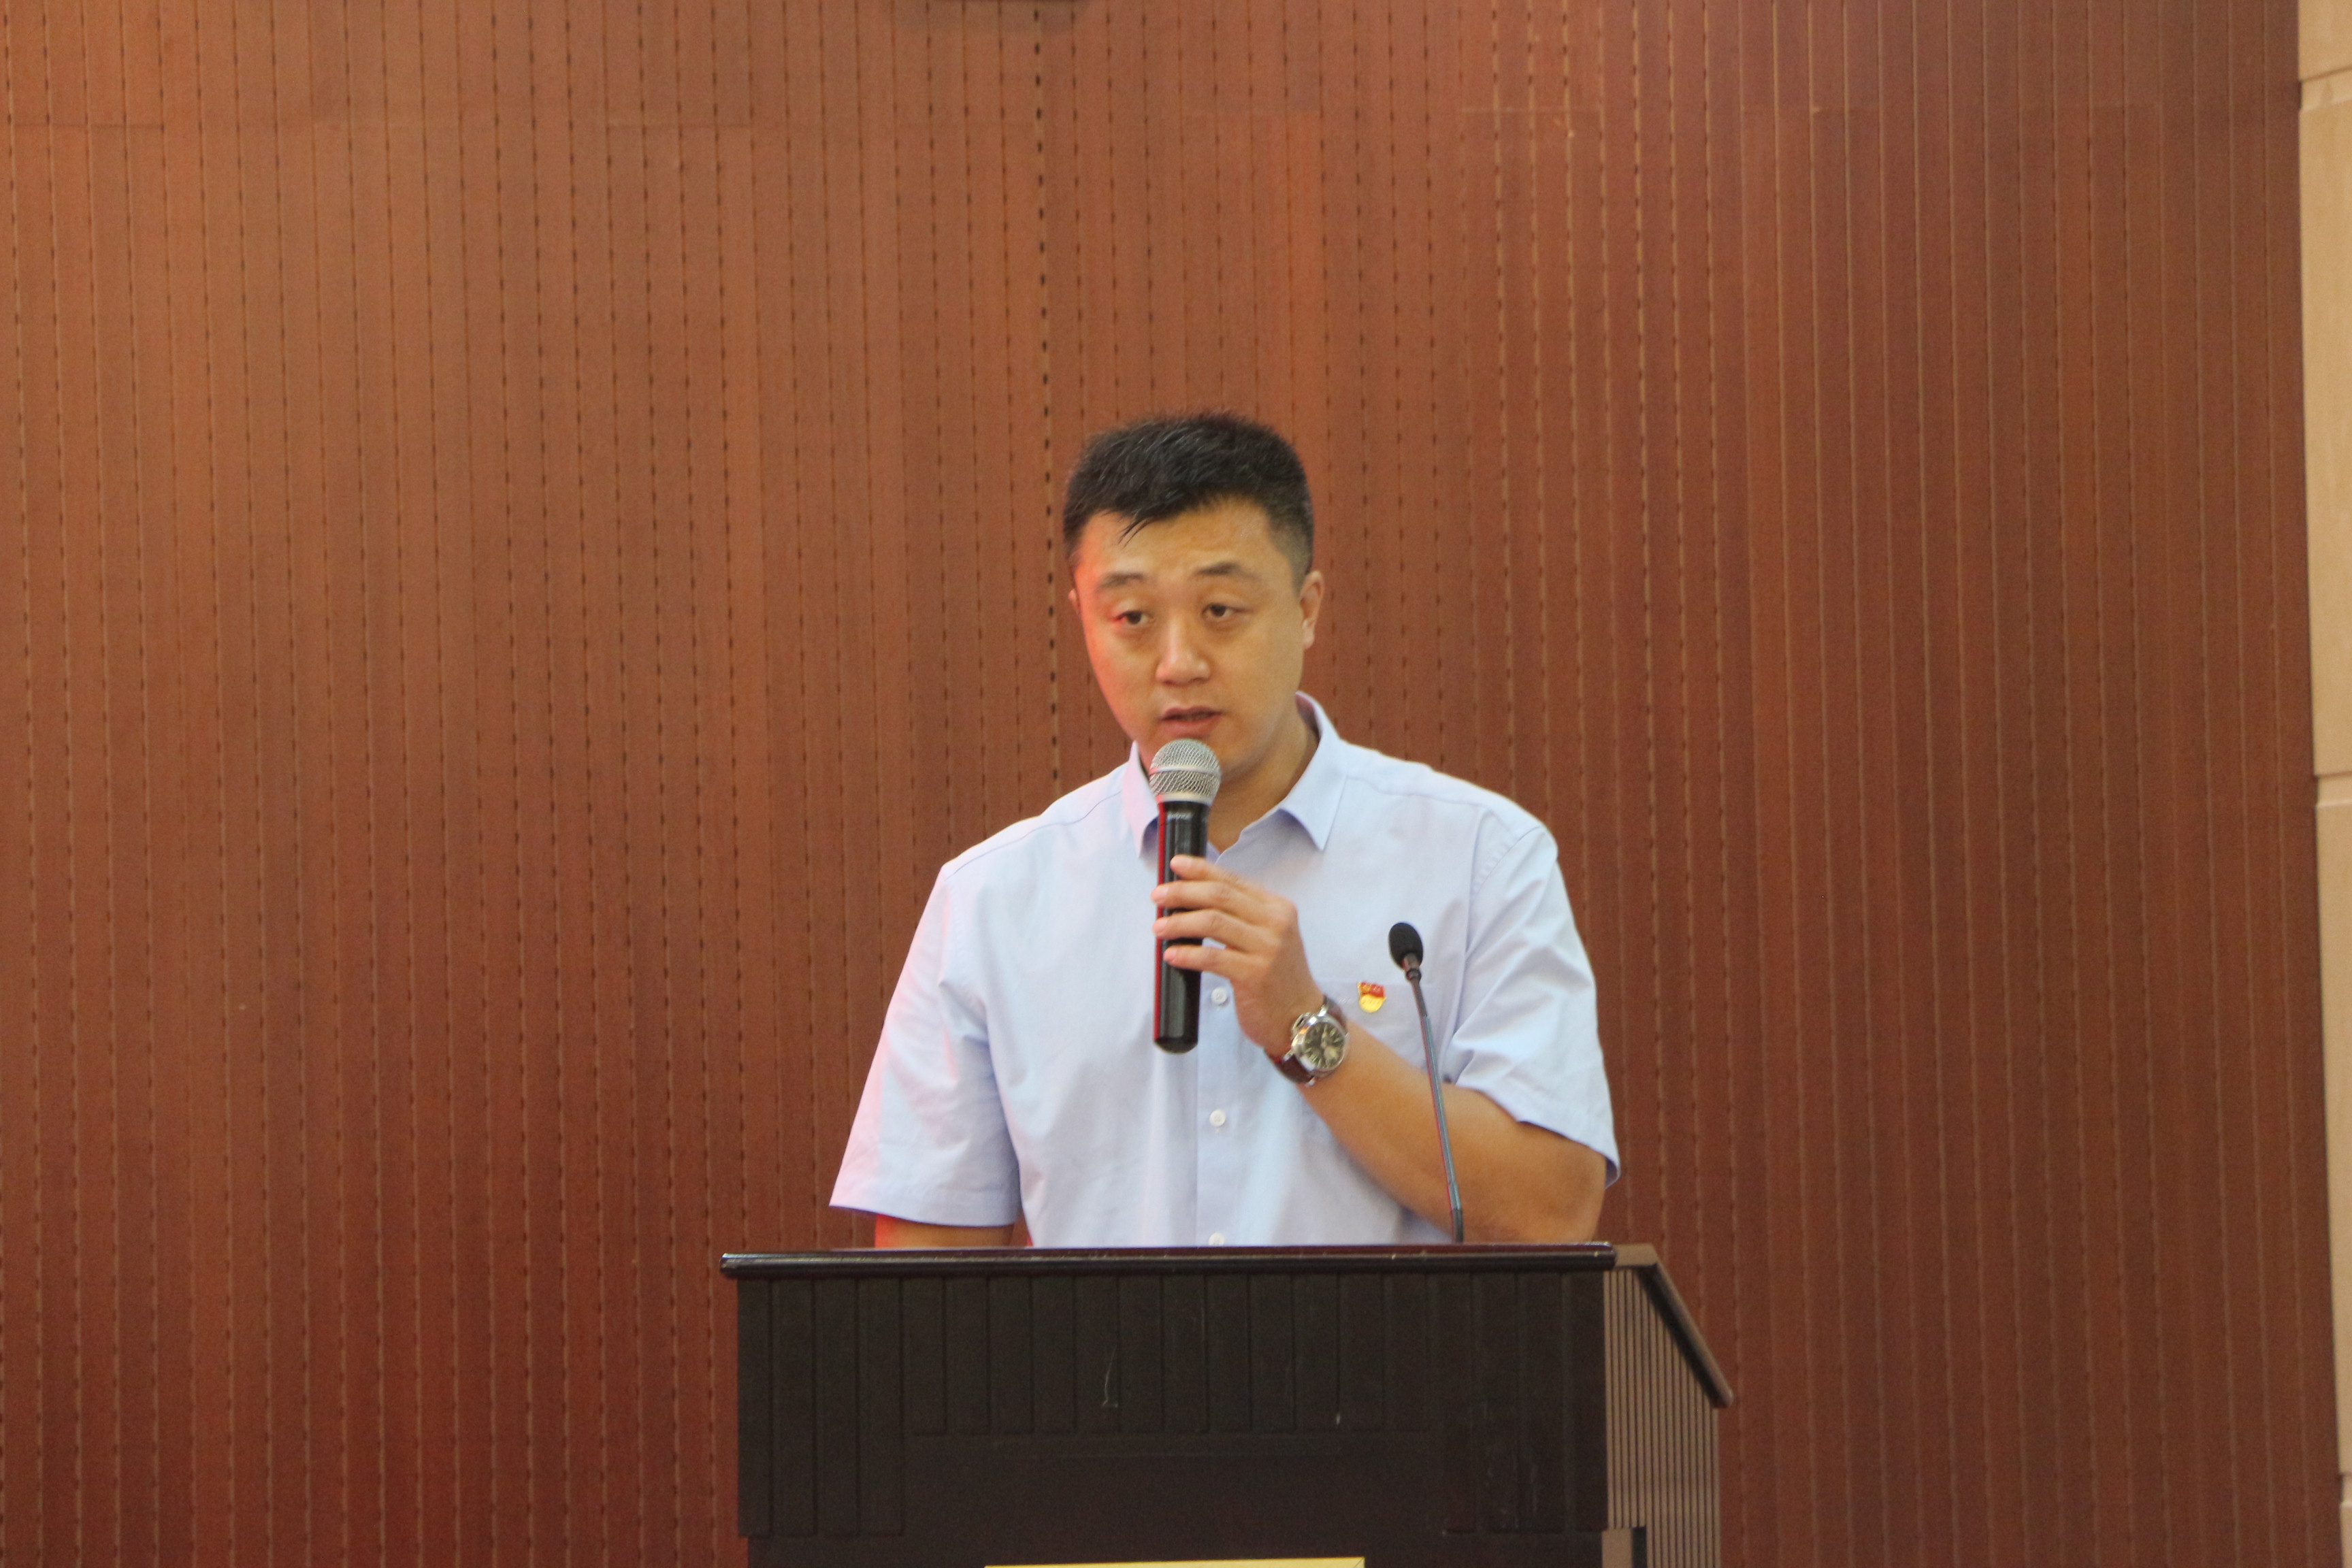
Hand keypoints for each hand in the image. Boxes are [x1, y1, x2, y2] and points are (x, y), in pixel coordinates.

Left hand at [1151, 855, 1325, 1057]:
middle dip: (1183, 892)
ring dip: (1179, 923)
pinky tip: (1172, 955)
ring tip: (1159, 927)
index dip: (1201, 870)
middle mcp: (1275, 922)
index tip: (1175, 865)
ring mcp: (1267, 948)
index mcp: (1276, 907)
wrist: (1300, 1016)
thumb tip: (1193, 899)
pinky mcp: (1255, 974)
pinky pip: (1212, 957)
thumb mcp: (1268, 937)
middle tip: (1158, 896)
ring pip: (1213, 922)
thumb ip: (1241, 916)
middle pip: (1219, 896)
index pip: (1232, 880)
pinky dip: (1188, 954)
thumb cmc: (1277, 977)